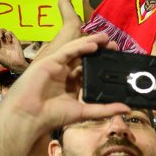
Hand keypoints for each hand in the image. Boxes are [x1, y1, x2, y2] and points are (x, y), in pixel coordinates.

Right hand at [1, 33, 128, 130]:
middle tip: (116, 45)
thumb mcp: (84, 112)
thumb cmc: (52, 116)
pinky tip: (93, 45)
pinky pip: (67, 51)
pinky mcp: (49, 62)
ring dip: (91, 43)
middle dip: (100, 50)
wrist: (28, 116)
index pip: (90, 69)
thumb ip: (106, 109)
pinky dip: (80, 47)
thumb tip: (127, 109)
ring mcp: (57, 66)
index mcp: (72, 84)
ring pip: (76, 51)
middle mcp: (65, 73)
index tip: (118, 59)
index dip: (103, 63)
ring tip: (107, 38)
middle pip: (85, 57)